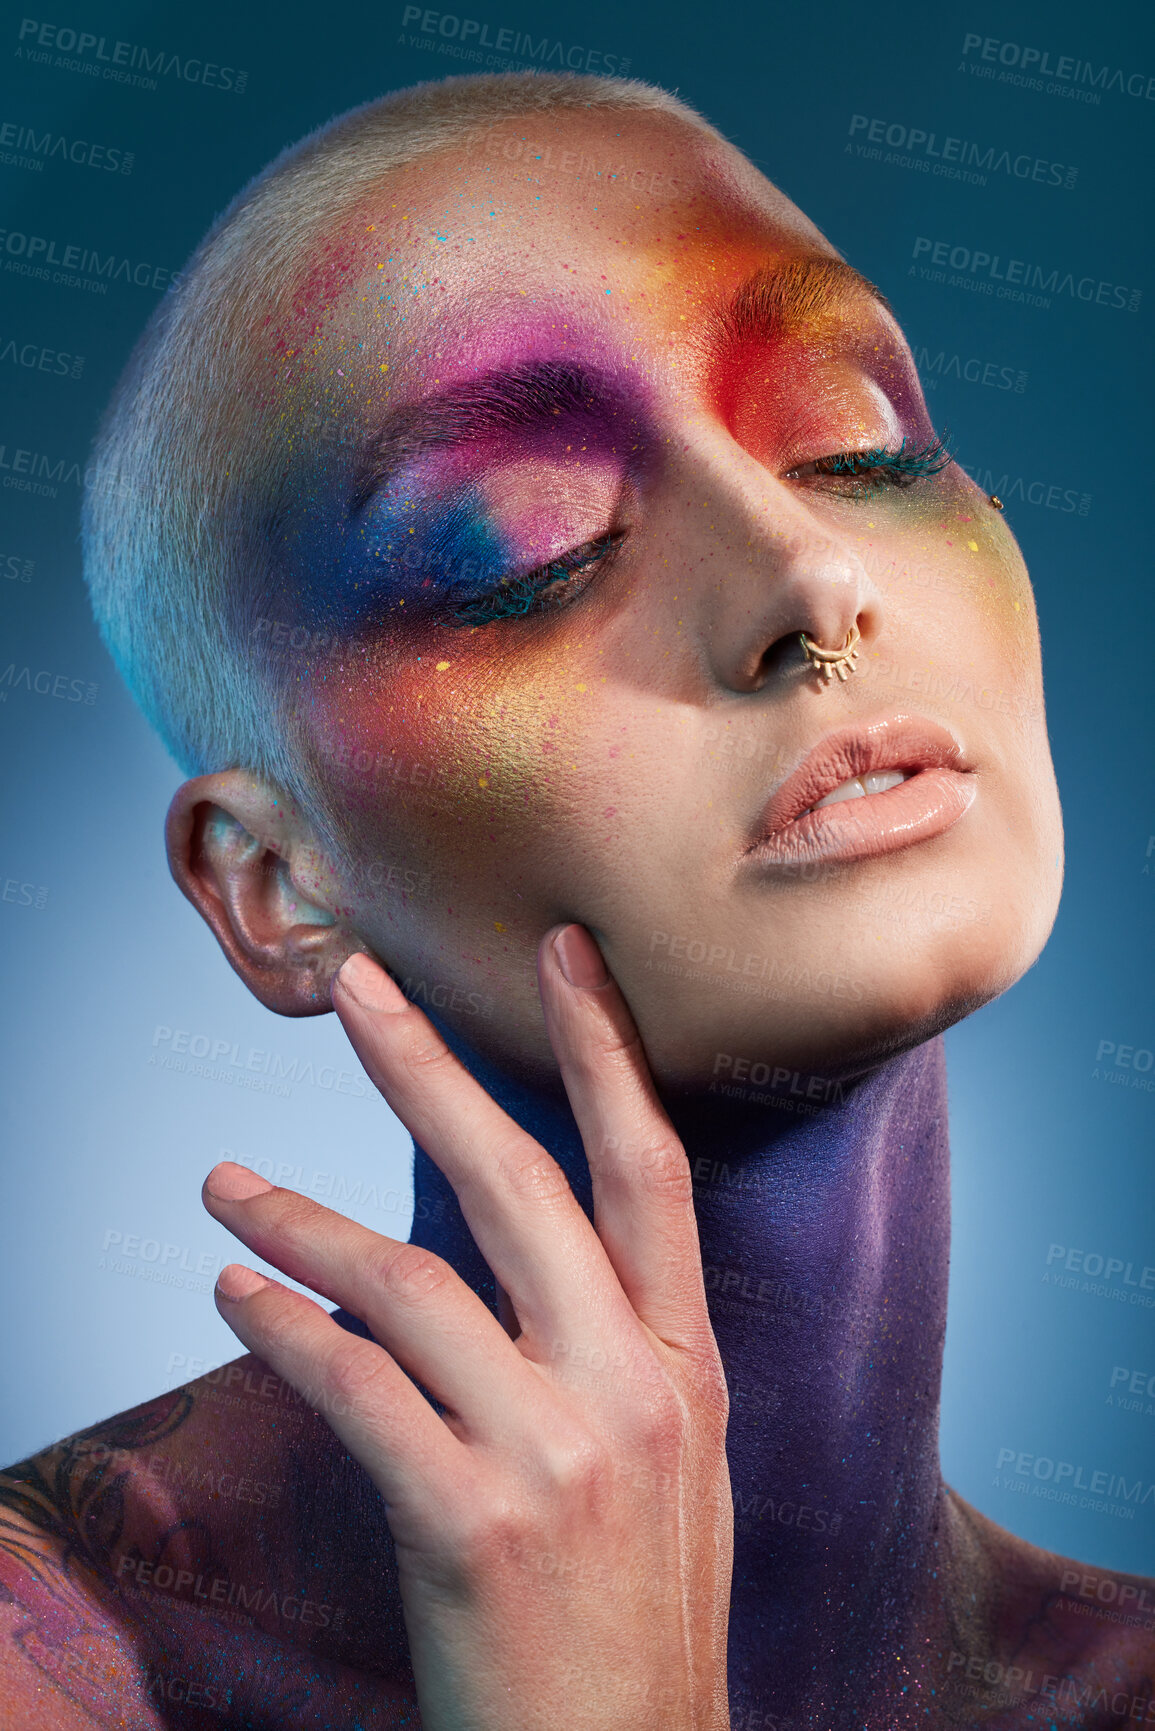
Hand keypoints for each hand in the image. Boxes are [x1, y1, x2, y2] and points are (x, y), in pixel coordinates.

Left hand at [202, 925, 731, 1730]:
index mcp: (684, 1364)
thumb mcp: (667, 1464)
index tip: (561, 952)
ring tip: (224, 1187)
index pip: (650, 1168)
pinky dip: (282, 1332)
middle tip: (352, 990)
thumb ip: (611, 1351)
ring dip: (299, 1223)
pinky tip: (236, 1300)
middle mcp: (630, 1387)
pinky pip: (353, 1388)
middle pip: (517, 1180)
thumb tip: (511, 1256)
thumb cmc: (634, 1618)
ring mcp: (557, 1454)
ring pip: (407, 1281)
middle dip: (426, 1068)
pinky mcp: (472, 1523)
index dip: (607, 1050)